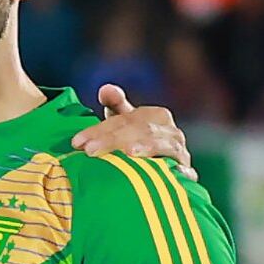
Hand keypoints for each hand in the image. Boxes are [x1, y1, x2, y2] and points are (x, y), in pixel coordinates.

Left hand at [68, 84, 189, 163]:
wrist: (165, 172)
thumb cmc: (138, 144)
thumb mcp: (125, 124)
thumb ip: (116, 106)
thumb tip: (105, 89)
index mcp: (156, 116)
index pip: (125, 118)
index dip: (100, 129)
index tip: (78, 142)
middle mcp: (171, 132)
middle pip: (141, 130)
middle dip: (114, 139)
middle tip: (90, 151)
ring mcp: (180, 152)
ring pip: (163, 146)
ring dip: (147, 147)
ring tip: (130, 152)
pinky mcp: (186, 174)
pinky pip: (184, 171)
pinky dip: (180, 171)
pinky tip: (173, 172)